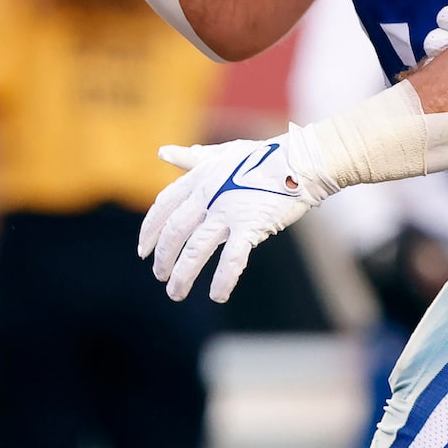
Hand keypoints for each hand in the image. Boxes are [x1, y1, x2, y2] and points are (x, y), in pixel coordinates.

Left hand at [139, 131, 336, 302]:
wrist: (303, 162)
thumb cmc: (266, 157)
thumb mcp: (224, 154)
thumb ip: (192, 159)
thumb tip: (164, 153)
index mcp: (200, 178)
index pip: (164, 207)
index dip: (150, 231)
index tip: (144, 251)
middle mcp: (208, 195)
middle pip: (175, 232)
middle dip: (164, 258)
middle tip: (161, 276)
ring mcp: (229, 211)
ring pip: (195, 250)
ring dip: (182, 275)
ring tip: (176, 293)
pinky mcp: (251, 226)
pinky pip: (232, 259)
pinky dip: (223, 279)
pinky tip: (218, 295)